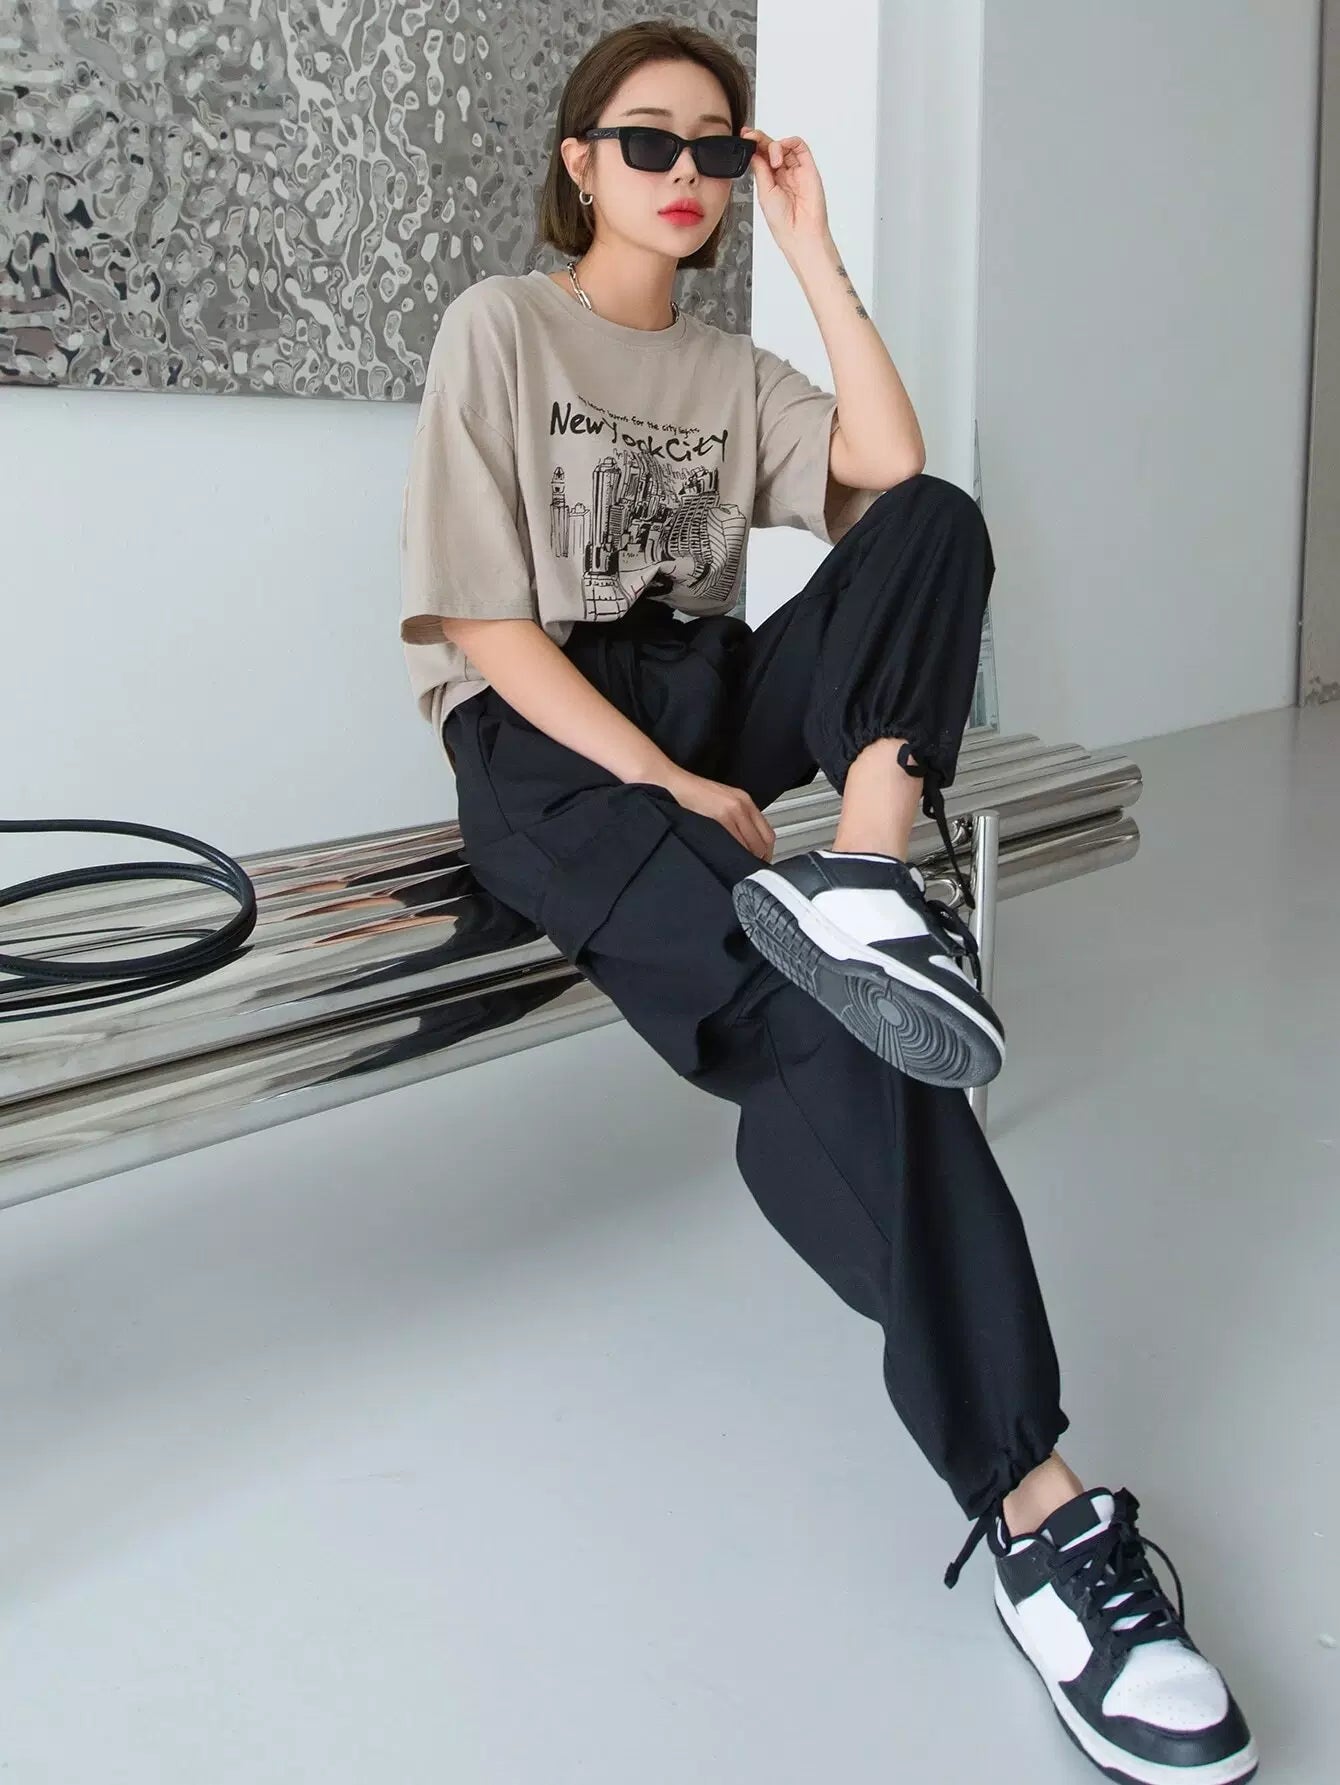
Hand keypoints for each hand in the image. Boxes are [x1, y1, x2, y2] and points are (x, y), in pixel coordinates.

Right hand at [649, 763, 775, 861]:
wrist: (672, 784)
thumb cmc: (690, 795)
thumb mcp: (720, 802)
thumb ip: (735, 819)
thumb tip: (743, 843)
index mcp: (744, 801)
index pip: (767, 833)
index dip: (766, 853)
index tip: (760, 863)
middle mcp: (742, 805)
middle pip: (764, 841)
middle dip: (759, 859)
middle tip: (751, 870)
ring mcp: (732, 811)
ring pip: (752, 845)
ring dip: (748, 860)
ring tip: (740, 869)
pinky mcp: (720, 817)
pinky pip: (736, 843)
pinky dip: (736, 855)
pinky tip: (729, 861)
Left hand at [741, 125, 829, 254]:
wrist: (800, 232)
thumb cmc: (782, 221)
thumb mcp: (764, 193)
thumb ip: (760, 170)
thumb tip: (754, 152)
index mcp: (770, 181)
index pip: (760, 156)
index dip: (752, 145)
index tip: (744, 137)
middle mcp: (782, 174)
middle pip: (771, 147)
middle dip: (760, 139)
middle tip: (751, 136)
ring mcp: (795, 170)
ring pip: (784, 145)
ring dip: (774, 146)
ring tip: (773, 161)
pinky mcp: (808, 168)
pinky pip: (800, 147)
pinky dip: (789, 142)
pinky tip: (781, 153)